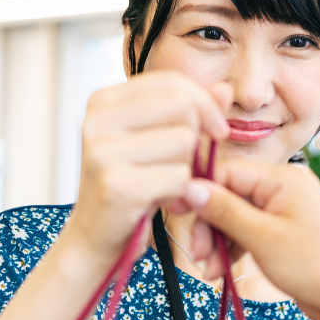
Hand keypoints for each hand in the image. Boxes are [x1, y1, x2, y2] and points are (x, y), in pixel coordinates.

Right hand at [66, 71, 231, 260]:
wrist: (94, 237)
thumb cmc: (130, 184)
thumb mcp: (156, 139)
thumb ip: (191, 111)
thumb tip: (225, 89)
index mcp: (102, 101)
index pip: (171, 82)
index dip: (205, 103)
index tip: (217, 129)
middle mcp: (96, 121)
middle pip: (181, 106)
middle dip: (195, 136)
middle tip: (182, 162)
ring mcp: (102, 152)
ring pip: (183, 141)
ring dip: (185, 168)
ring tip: (161, 182)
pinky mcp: (116, 186)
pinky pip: (178, 176)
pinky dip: (179, 191)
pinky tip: (158, 199)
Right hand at [174, 160, 319, 319]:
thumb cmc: (312, 267)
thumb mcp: (261, 237)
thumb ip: (224, 210)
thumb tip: (190, 187)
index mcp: (283, 178)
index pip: (227, 172)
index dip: (200, 192)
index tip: (177, 213)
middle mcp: (283, 187)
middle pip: (228, 195)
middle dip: (209, 225)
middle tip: (197, 254)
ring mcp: (283, 208)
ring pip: (234, 216)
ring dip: (217, 242)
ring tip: (210, 271)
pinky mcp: (282, 229)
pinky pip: (247, 230)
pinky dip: (232, 248)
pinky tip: (221, 271)